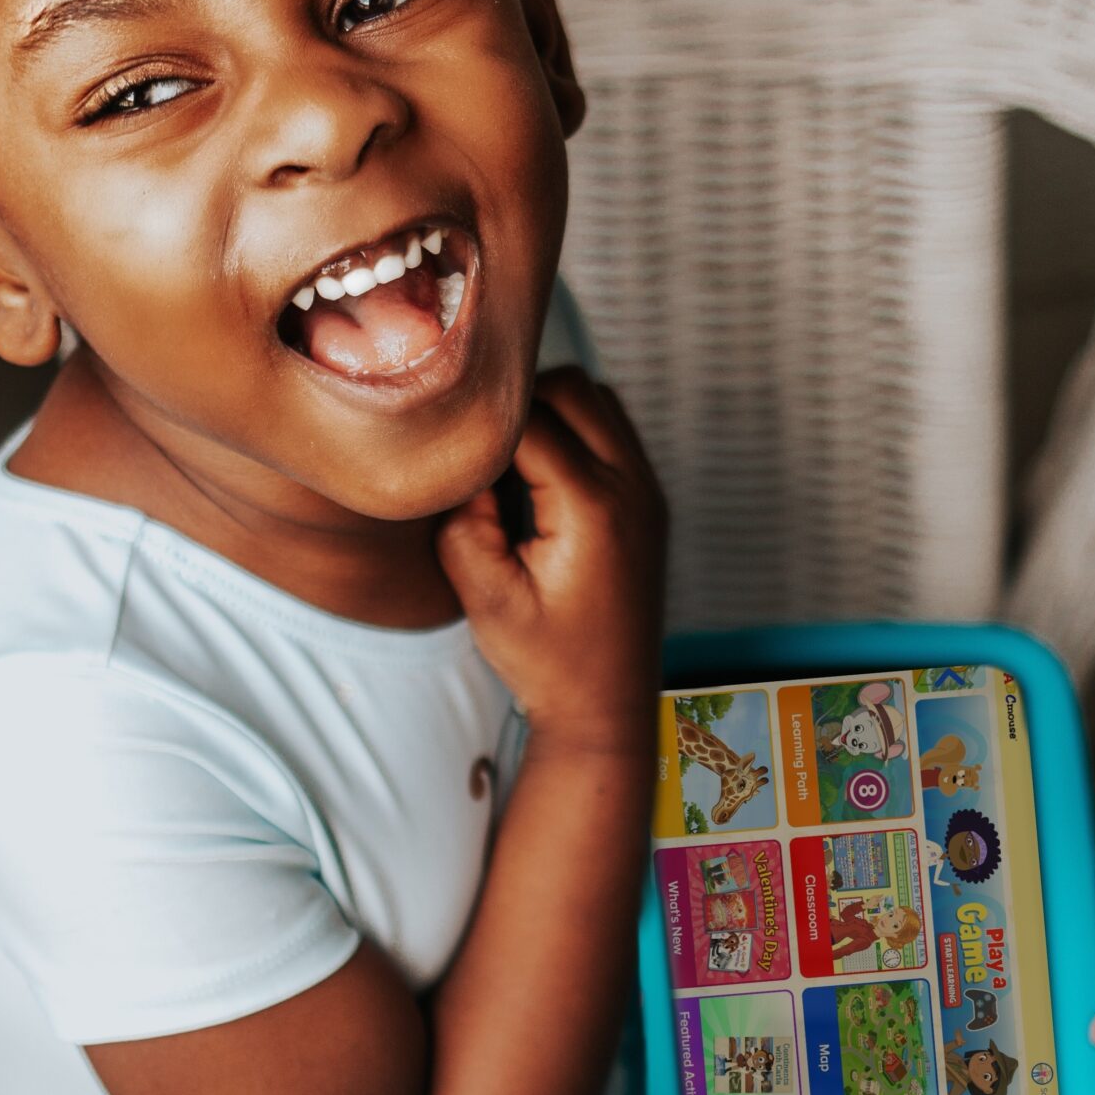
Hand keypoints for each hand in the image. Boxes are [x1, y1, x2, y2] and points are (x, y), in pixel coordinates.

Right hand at [437, 367, 666, 757]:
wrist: (607, 706)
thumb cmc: (545, 660)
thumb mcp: (485, 599)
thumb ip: (464, 523)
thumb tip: (460, 462)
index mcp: (593, 508)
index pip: (528, 419)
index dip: (479, 425)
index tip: (445, 444)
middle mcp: (633, 488)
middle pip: (570, 388)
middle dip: (514, 403)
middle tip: (474, 446)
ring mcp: (649, 491)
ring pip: (596, 399)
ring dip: (547, 411)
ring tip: (503, 459)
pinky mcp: (649, 499)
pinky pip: (612, 429)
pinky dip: (572, 430)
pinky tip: (535, 474)